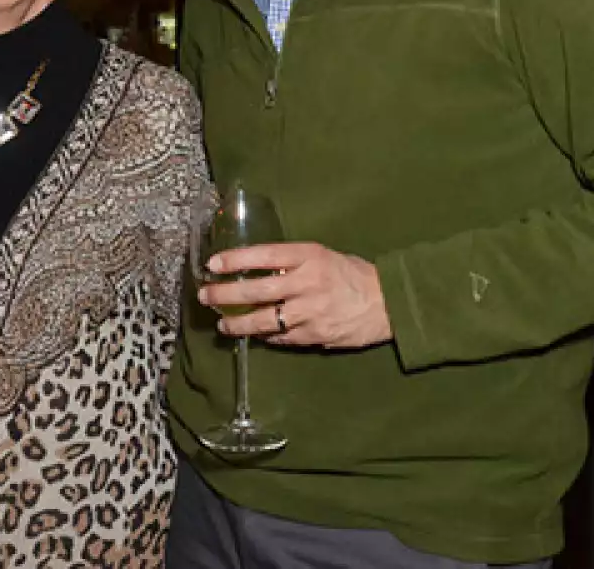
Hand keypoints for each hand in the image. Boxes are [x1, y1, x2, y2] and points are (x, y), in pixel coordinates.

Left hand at [199, 242, 392, 349]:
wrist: (387, 302)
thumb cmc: (351, 274)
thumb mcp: (322, 256)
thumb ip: (291, 263)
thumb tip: (254, 269)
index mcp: (309, 256)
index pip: (264, 255)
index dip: (235, 260)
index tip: (213, 264)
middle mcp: (307, 283)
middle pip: (257, 290)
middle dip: (226, 294)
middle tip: (205, 296)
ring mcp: (310, 312)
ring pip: (264, 320)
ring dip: (238, 323)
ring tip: (222, 324)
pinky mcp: (314, 335)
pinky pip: (281, 337)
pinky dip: (265, 335)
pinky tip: (253, 335)